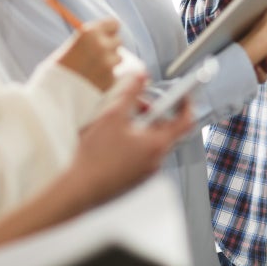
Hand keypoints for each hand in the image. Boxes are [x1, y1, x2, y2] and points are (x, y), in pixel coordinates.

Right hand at [56, 18, 121, 90]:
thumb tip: (100, 39)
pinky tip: (92, 82)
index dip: (110, 31)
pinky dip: (106, 78)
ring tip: (94, 70)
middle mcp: (101, 45)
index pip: (113, 23)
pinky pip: (113, 75)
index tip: (107, 36)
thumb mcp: (69, 48)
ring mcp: (108, 63)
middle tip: (99, 55)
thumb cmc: (55, 71)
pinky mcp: (110, 79)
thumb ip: (86, 42)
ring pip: (118, 58)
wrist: (52, 96)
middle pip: (118, 41)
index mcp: (89, 32)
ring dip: (110, 63)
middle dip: (110, 47)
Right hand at [73, 76, 193, 203]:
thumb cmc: (96, 157)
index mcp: (157, 144)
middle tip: (135, 106)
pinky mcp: (136, 178)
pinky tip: (113, 141)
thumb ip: (130, 93)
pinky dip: (133, 142)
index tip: (181, 94)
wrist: (80, 189)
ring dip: (140, 127)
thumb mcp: (113, 115)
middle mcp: (156, 160)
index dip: (185, 104)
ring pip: (151, 141)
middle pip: (165, 129)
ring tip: (119, 124)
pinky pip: (142, 154)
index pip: (185, 121)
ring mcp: (147, 171)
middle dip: (152, 113)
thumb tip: (141, 76)